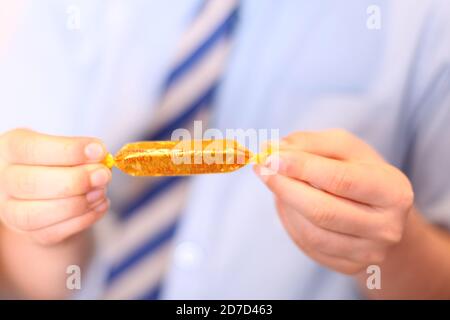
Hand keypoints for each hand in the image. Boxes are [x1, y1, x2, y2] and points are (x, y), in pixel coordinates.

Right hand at [0, 129, 110, 244]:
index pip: (31, 149)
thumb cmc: (61, 162)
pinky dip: (83, 220)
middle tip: (104, 175)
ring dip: (78, 203)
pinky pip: (52, 233)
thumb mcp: (68, 148)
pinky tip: (101, 205)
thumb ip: (83, 153)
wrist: (55, 192)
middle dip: (75, 180)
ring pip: (36, 214)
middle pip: (30, 183)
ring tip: (102, 191)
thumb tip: (101, 159)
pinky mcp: (30, 233)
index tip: (99, 150)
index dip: (68, 150)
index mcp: (9, 148)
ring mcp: (12, 210)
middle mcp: (4, 180)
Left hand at [254, 129, 414, 273]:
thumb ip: (311, 144)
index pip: (341, 180)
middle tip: (262, 169)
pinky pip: (308, 246)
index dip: (302, 168)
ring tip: (279, 183)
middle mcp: (387, 227)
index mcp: (393, 191)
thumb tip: (275, 149)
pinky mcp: (349, 265)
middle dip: (285, 188)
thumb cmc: (358, 172)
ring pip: (311, 233)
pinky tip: (290, 204)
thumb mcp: (343, 148)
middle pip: (323, 212)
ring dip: (286, 205)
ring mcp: (369, 252)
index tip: (271, 157)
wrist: (379, 211)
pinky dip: (292, 222)